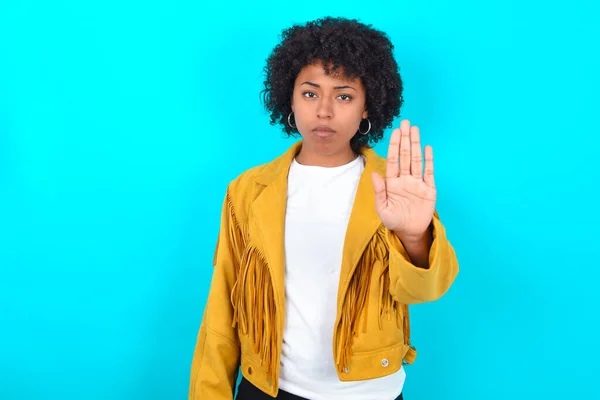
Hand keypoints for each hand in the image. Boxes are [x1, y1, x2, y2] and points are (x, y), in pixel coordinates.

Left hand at [372, 120, 436, 240]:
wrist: (409, 232)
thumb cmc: (393, 220)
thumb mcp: (382, 208)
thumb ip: (379, 191)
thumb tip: (374, 174)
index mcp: (392, 182)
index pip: (393, 160)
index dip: (394, 146)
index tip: (395, 132)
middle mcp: (405, 179)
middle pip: (405, 156)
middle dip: (405, 139)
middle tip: (405, 123)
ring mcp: (417, 183)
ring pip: (417, 160)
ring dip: (416, 144)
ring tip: (415, 129)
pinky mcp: (429, 189)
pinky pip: (429, 172)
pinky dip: (428, 160)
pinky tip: (427, 148)